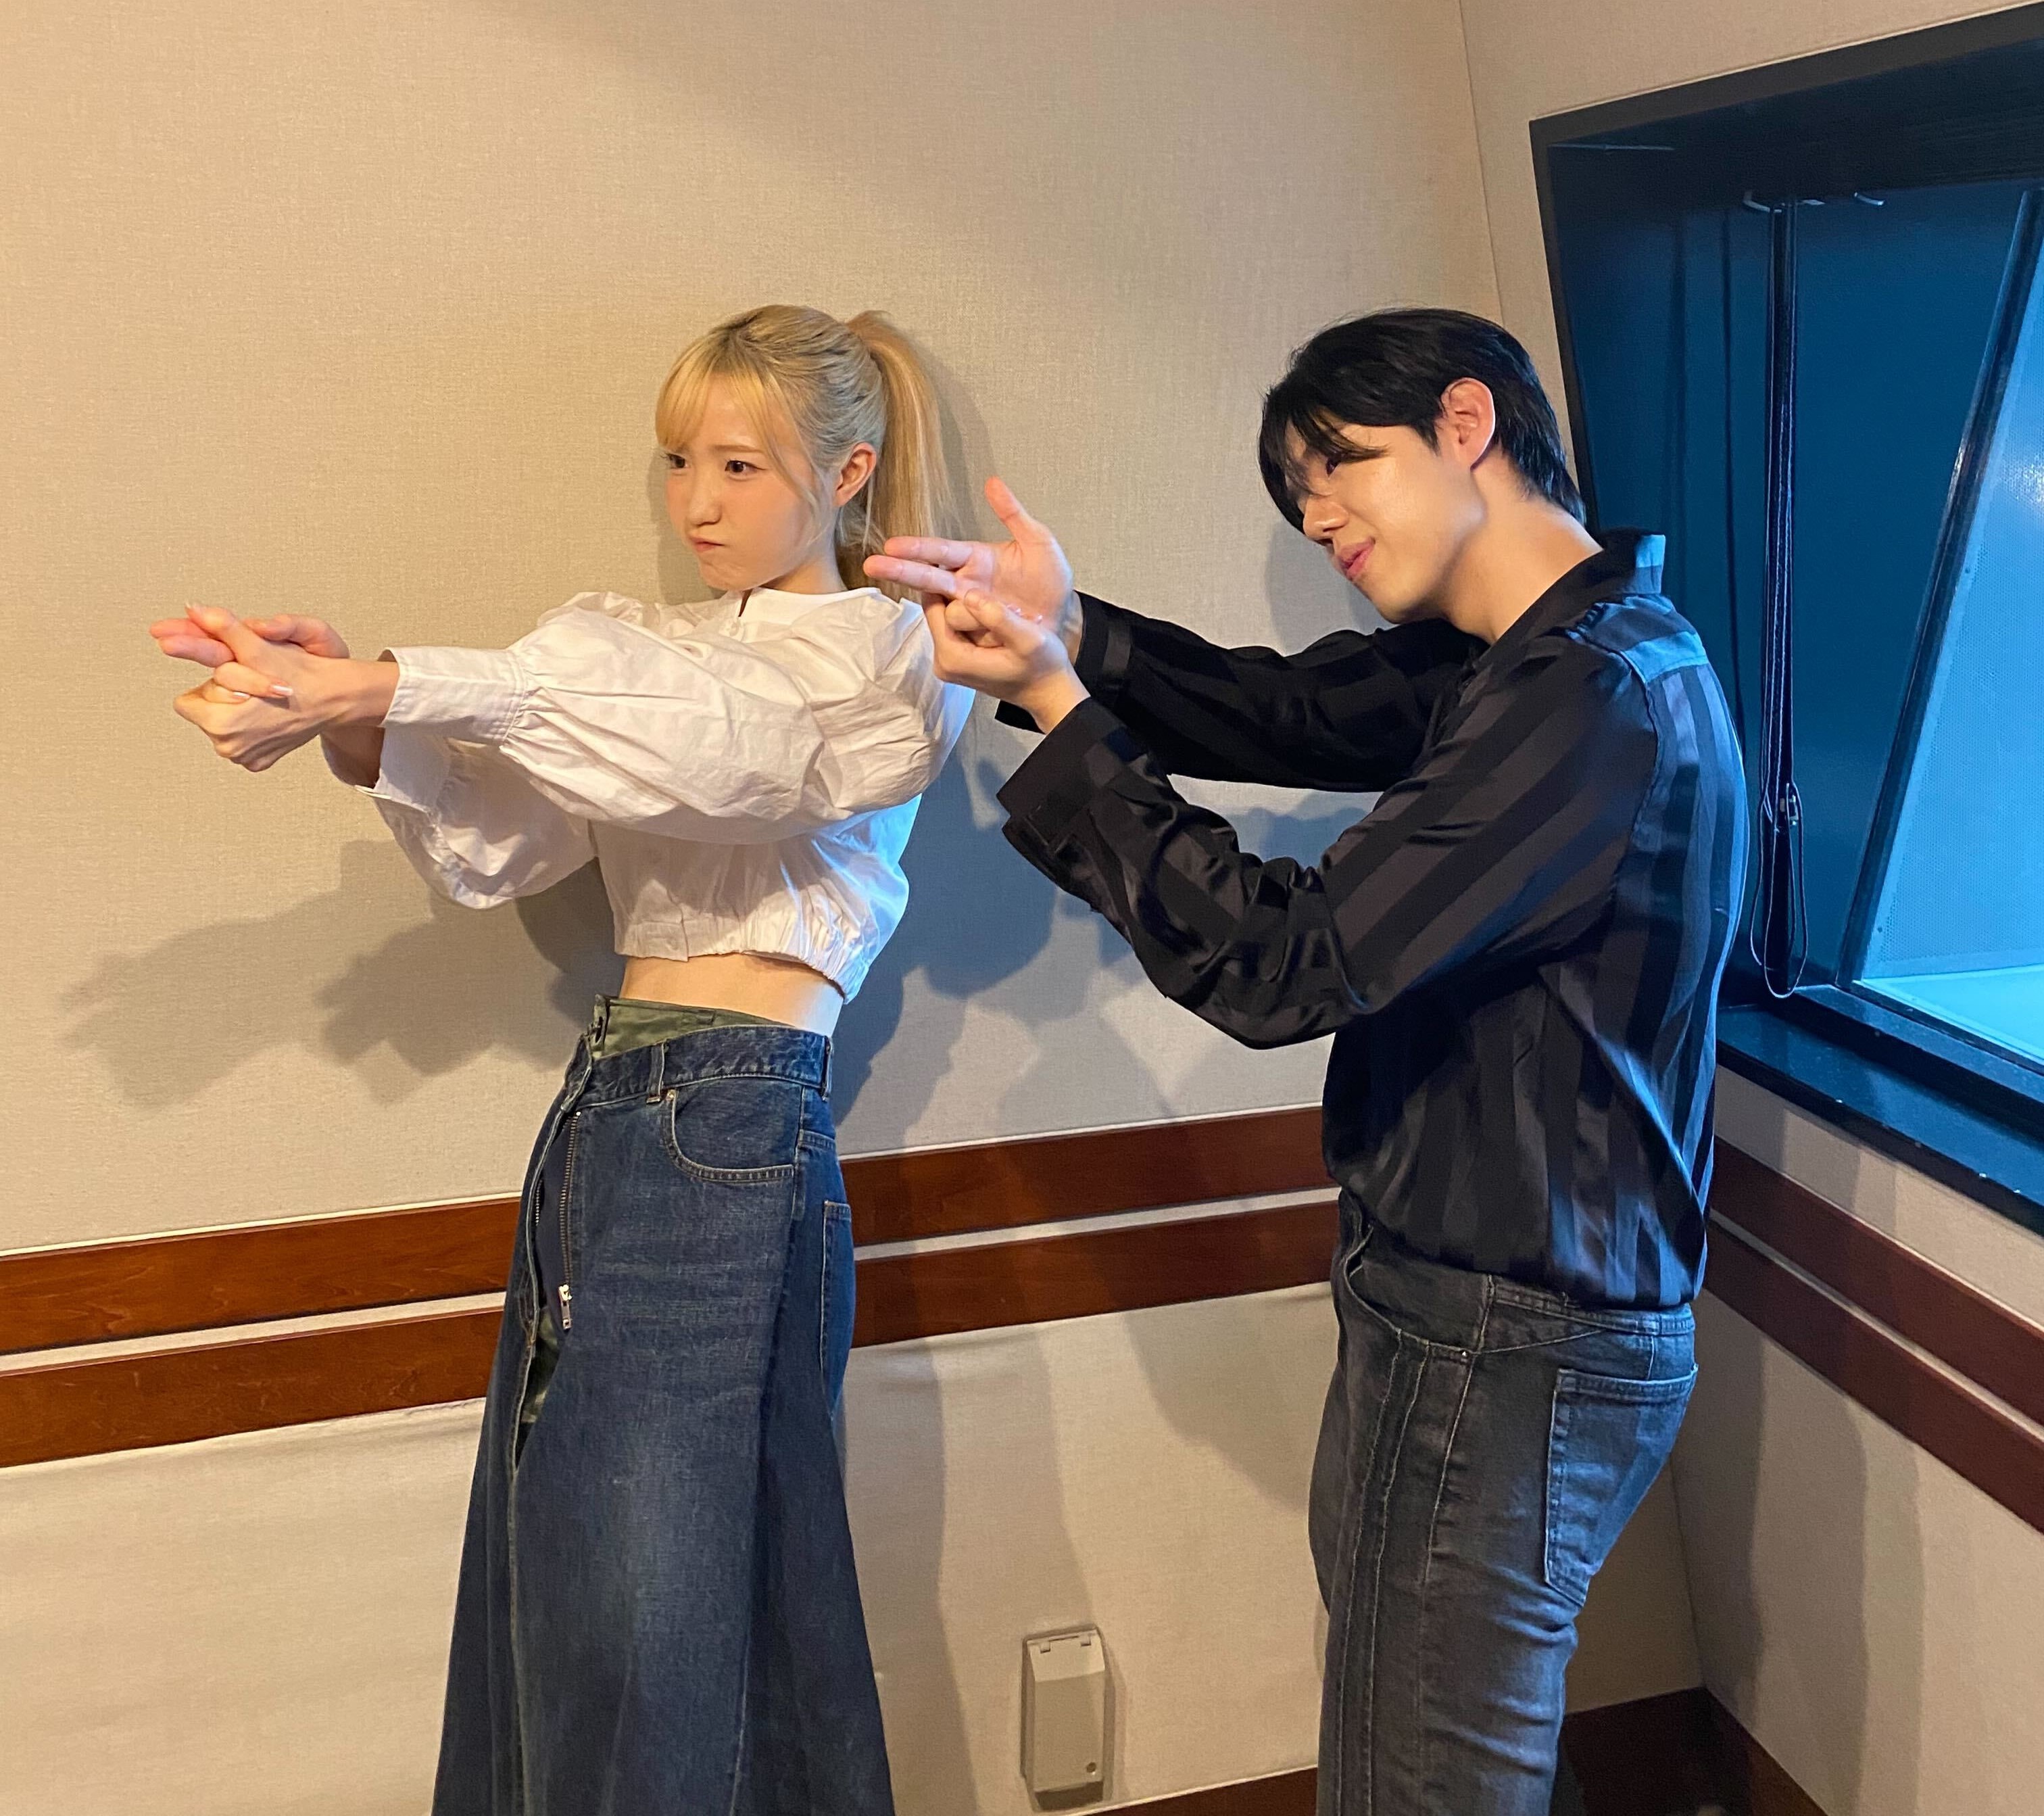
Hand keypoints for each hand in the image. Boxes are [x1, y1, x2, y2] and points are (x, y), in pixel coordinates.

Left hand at [164, 609, 395, 771]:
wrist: (334, 697)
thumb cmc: (299, 675)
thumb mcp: (256, 649)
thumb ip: (221, 628)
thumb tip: (193, 608)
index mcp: (221, 724)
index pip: (186, 701)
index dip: (209, 685)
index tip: (235, 679)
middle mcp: (229, 748)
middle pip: (202, 715)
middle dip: (220, 698)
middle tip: (251, 687)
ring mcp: (244, 758)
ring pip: (219, 727)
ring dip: (233, 712)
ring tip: (261, 701)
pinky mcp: (257, 763)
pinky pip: (238, 741)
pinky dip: (249, 728)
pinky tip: (269, 717)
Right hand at [865, 478, 1082, 655]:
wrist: (1064, 622)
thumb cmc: (1050, 583)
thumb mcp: (1039, 543)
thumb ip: (1013, 514)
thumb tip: (993, 483)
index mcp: (975, 557)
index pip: (940, 549)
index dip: (917, 548)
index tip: (892, 545)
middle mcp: (965, 583)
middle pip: (926, 575)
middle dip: (900, 570)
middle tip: (873, 566)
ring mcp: (967, 609)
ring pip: (942, 606)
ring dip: (955, 606)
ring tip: (974, 604)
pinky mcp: (974, 631)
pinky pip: (956, 629)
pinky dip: (954, 626)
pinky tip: (952, 625)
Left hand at [924, 589, 1088, 730]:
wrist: (1048, 692)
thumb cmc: (1042, 667)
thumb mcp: (1028, 639)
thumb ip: (998, 617)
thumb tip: (969, 595)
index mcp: (953, 657)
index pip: (932, 605)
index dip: (947, 583)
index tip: (968, 568)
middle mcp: (944, 661)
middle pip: (936, 610)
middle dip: (958, 595)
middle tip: (989, 588)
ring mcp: (950, 662)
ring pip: (946, 616)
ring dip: (967, 605)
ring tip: (994, 600)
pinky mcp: (958, 659)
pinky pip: (956, 627)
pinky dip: (971, 616)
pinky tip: (992, 612)